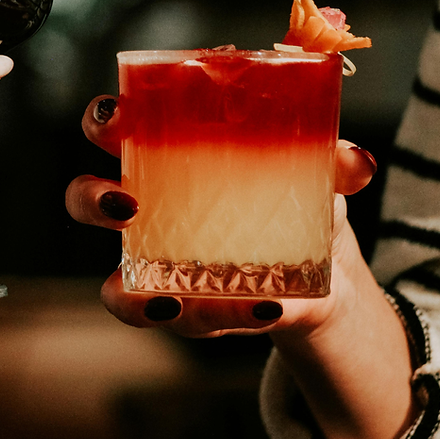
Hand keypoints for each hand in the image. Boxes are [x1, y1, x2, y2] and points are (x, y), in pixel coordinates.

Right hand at [64, 95, 378, 337]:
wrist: (319, 271)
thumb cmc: (294, 197)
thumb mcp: (312, 172)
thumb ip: (330, 161)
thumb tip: (356, 161)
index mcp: (161, 156)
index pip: (111, 128)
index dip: (101, 120)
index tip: (115, 117)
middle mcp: (143, 210)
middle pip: (83, 200)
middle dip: (91, 200)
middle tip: (125, 204)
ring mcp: (157, 268)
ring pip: (114, 288)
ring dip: (131, 297)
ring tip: (173, 297)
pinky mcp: (189, 310)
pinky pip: (187, 321)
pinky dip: (219, 318)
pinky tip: (260, 308)